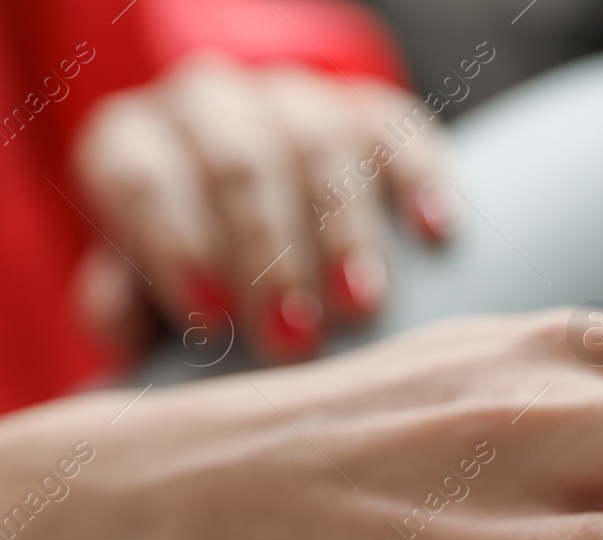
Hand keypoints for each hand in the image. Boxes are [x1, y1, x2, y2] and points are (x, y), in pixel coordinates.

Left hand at [71, 52, 452, 360]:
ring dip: (343, 231)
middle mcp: (210, 107)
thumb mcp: (151, 294)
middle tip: (296, 338)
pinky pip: (400, 133)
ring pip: (319, 144)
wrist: (267, 221)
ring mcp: (296, 102)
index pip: (144, 182)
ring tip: (363, 305)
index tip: (214, 321)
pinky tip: (436, 231)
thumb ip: (133, 308)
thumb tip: (129, 332)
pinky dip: (421, 181)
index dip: (178, 249)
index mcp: (136, 147)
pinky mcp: (372, 112)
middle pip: (237, 164)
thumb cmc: (202, 277)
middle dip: (268, 255)